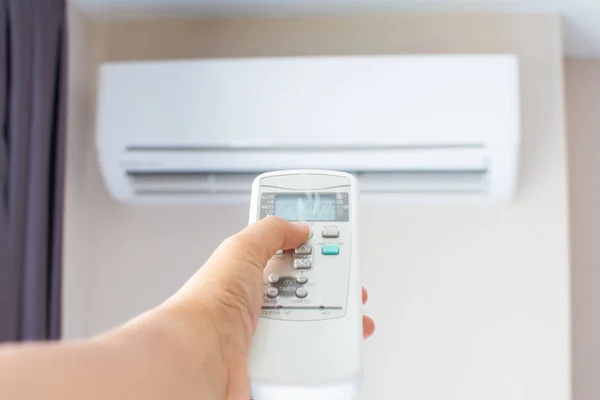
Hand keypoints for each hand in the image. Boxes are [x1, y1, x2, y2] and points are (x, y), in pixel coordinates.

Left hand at [155, 216, 374, 398]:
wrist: (202, 355)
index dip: (313, 250)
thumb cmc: (210, 304)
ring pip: (316, 321)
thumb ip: (271, 231)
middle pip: (310, 288)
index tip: (336, 247)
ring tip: (345, 315)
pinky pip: (312, 350)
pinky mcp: (278, 360)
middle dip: (333, 284)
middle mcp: (261, 301)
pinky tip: (334, 341)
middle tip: (349, 282)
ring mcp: (270, 332)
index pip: (289, 255)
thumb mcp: (242, 248)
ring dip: (337, 319)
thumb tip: (298, 227)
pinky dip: (327, 347)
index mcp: (252, 272)